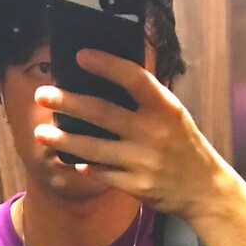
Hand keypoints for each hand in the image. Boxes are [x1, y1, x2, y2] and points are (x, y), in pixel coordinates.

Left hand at [33, 50, 229, 218]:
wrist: (204, 190)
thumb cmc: (185, 146)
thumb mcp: (174, 115)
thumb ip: (147, 100)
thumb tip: (108, 79)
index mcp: (165, 108)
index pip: (133, 79)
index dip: (106, 65)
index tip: (80, 56)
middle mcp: (153, 133)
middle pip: (102, 113)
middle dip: (68, 102)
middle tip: (42, 95)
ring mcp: (143, 162)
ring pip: (93, 148)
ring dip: (64, 140)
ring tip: (41, 133)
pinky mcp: (136, 186)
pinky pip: (102, 173)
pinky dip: (86, 166)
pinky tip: (71, 160)